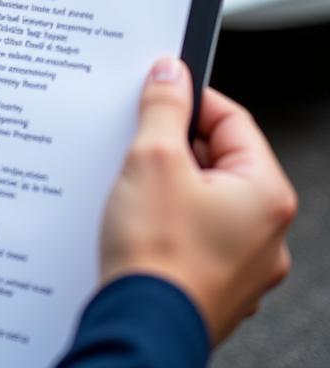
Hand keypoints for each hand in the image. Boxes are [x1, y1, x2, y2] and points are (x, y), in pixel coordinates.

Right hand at [100, 57, 296, 345]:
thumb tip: (171, 73)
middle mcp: (266, 232)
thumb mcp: (153, 157)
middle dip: (172, 144)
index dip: (190, 98)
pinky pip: (192, 231)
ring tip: (133, 186)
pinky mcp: (214, 282)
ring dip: (167, 183)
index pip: (232, 120)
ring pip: (202, 198)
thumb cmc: (156, 253)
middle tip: (136, 141)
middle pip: (217, 159)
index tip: (158, 88)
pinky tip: (137, 220)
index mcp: (266, 194)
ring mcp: (243, 263)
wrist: (140, 326)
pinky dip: (165, 218)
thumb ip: (163, 106)